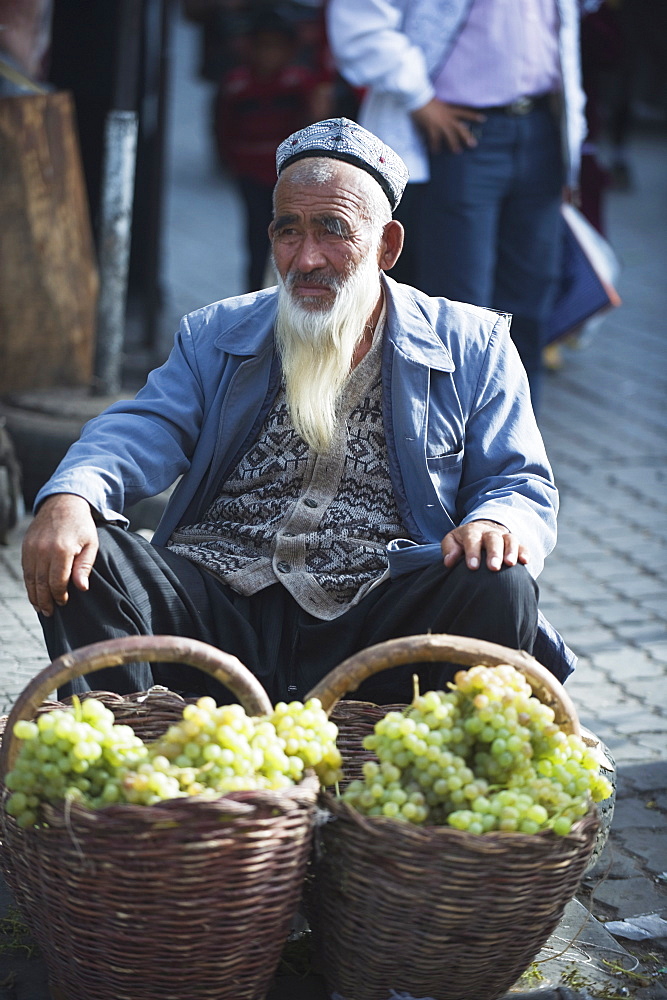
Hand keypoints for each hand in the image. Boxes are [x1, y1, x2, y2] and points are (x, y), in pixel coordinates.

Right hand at [22, 494, 98, 616]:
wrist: (63, 503)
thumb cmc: (81, 525)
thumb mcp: (91, 544)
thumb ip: (85, 566)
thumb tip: (81, 588)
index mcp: (61, 550)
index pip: (57, 581)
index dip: (59, 595)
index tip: (64, 603)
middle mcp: (43, 549)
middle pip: (41, 583)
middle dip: (45, 600)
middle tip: (50, 613)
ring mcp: (32, 547)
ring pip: (30, 578)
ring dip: (34, 595)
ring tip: (41, 608)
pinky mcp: (26, 546)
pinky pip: (26, 570)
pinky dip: (29, 583)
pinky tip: (34, 592)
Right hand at [411, 98, 485, 153]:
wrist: (418, 96)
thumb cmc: (425, 98)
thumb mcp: (437, 102)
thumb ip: (441, 109)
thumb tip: (442, 113)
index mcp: (449, 110)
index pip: (464, 112)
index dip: (473, 116)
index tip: (483, 119)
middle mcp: (447, 117)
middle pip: (459, 128)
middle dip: (466, 136)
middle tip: (473, 144)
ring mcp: (440, 122)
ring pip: (450, 135)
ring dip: (454, 144)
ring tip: (457, 151)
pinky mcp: (431, 126)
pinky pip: (434, 139)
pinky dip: (435, 145)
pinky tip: (435, 151)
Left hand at [441, 519, 528, 571]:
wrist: (481, 530)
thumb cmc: (463, 541)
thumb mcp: (452, 541)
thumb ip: (449, 550)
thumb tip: (449, 562)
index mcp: (472, 531)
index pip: (472, 540)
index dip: (473, 552)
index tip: (473, 567)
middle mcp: (489, 532)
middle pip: (493, 539)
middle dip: (494, 553)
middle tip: (493, 567)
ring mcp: (503, 537)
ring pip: (510, 540)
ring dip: (511, 551)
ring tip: (510, 564)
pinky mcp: (515, 544)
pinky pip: (522, 546)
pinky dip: (524, 552)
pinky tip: (525, 562)